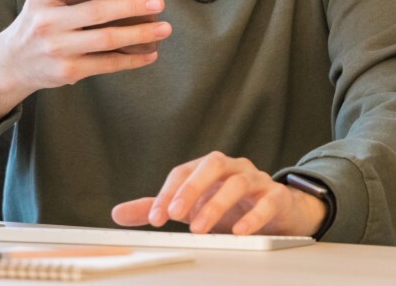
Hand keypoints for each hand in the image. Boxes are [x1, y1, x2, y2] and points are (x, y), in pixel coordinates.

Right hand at [0, 0, 170, 122]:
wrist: (12, 62)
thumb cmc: (40, 21)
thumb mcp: (44, 1)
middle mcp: (46, 23)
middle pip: (94, 12)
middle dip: (130, 5)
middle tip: (158, 2)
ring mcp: (57, 49)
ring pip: (106, 40)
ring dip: (139, 34)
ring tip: (164, 28)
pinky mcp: (68, 71)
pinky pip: (107, 64)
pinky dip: (132, 59)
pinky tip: (150, 52)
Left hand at [111, 151, 326, 236]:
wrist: (278, 211)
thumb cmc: (232, 206)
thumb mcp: (191, 207)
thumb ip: (158, 208)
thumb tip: (117, 213)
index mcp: (208, 168)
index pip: (183, 172)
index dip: (168, 193)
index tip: (156, 218)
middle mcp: (232, 168)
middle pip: (212, 165)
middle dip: (192, 188)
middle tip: (176, 214)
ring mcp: (256, 179)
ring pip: (237, 182)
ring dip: (216, 204)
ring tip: (200, 228)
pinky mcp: (276, 196)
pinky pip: (267, 200)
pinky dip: (253, 215)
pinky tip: (240, 231)